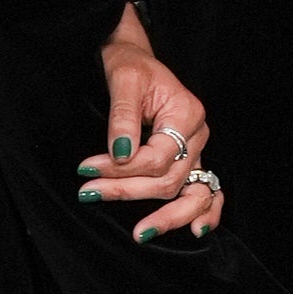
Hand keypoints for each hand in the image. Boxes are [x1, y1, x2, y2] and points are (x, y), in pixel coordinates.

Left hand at [75, 1, 225, 240]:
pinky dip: (205, 212)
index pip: (158, 158)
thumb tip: (120, 155)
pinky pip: (205, 192)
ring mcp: (197, 150)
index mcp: (186, 114)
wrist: (134, 59)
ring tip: (139, 233)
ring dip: (165, 216)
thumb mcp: (123, 82)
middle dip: (129, 191)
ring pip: (188, 192)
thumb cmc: (130, 66)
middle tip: (89, 193)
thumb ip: (123, 119)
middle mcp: (197, 135)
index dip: (122, 169)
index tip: (87, 169)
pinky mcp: (189, 159)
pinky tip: (195, 232)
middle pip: (169, 179)